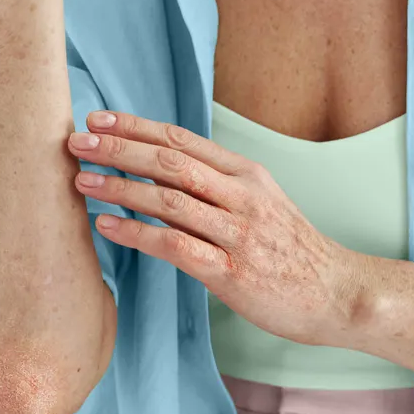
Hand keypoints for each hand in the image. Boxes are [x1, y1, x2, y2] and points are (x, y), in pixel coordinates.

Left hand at [65, 110, 369, 346]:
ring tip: (81, 182)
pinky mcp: (232, 273)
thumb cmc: (292, 251)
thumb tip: (162, 171)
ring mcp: (238, 234)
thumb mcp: (262, 203)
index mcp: (247, 174)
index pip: (182, 140)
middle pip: (170, 162)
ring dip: (120, 188)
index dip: (136, 127)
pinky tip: (107, 227)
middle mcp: (243, 196)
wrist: (338, 293)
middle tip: (76, 143)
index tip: (97, 120)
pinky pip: (175, 246)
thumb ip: (218, 185)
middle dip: (119, 150)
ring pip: (169, 200)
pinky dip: (137, 234)